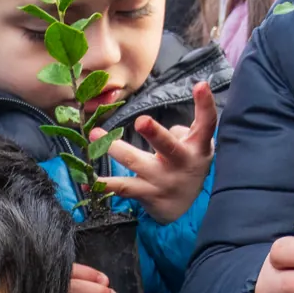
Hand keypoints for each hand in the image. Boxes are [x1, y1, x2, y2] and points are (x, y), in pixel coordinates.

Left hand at [98, 81, 217, 224]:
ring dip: (115, 149)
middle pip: (168, 146)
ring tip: (96, 135)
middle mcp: (180, 163)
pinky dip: (104, 185)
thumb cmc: (188, 164)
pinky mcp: (146, 194)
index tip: (199, 85)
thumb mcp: (197, 146)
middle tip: (142, 121)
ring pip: (136, 163)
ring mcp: (161, 180)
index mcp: (197, 146)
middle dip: (154, 133)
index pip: (207, 123)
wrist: (187, 207)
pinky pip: (122, 187)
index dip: (205, 104)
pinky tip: (87, 182)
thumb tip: (154, 127)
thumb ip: (182, 131)